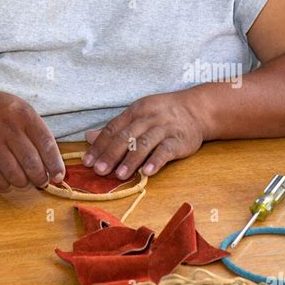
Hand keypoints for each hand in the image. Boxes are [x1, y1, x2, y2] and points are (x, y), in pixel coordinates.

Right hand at [0, 87, 65, 192]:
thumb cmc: (3, 111)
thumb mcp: (24, 110)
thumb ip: (39, 134)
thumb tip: (54, 166)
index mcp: (23, 114)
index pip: (45, 143)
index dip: (55, 163)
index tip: (59, 175)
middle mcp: (7, 128)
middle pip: (30, 162)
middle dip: (40, 177)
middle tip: (42, 180)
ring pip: (13, 174)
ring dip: (23, 183)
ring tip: (25, 179)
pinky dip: (4, 185)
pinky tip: (8, 180)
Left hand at [82, 90, 206, 178]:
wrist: (196, 109)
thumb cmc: (162, 114)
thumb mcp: (138, 115)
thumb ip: (115, 128)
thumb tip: (88, 137)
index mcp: (135, 111)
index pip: (113, 128)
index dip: (100, 145)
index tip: (88, 161)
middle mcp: (148, 118)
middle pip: (126, 137)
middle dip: (110, 154)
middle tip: (99, 171)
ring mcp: (164, 128)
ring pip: (144, 144)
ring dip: (130, 160)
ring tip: (119, 175)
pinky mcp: (179, 140)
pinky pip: (165, 151)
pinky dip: (155, 161)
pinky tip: (146, 172)